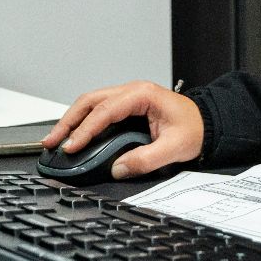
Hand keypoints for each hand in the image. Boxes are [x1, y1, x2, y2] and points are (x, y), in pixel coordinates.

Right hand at [41, 80, 203, 179]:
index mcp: (142, 95)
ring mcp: (128, 97)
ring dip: (72, 120)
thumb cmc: (195, 129)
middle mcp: (132, 91)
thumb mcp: (174, 148)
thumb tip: (119, 168)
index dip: (85, 129)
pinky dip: (83, 122)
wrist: (209, 123)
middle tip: (51, 141)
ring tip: (56, 140)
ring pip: (90, 103)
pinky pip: (99, 110)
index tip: (72, 146)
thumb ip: (146, 159)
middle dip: (68, 121)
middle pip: (90, 101)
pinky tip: (74, 135)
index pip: (105, 111)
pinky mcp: (126, 107)